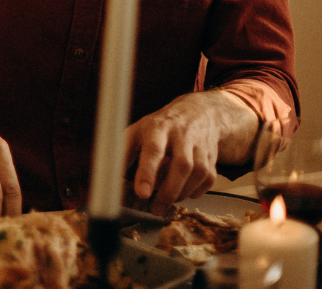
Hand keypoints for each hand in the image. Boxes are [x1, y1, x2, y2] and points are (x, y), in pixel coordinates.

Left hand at [124, 91, 256, 214]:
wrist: (196, 113)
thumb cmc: (159, 127)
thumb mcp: (136, 133)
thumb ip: (122, 154)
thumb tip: (108, 179)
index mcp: (158, 127)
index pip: (153, 150)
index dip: (147, 173)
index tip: (142, 193)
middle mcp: (182, 134)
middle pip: (181, 165)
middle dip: (168, 192)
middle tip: (155, 209)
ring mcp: (200, 146)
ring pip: (198, 174)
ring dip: (180, 193)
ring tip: (164, 202)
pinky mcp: (212, 158)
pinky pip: (208, 180)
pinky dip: (195, 192)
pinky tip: (182, 192)